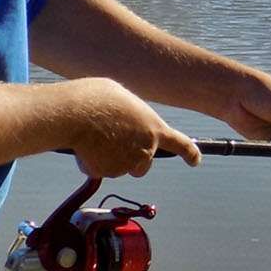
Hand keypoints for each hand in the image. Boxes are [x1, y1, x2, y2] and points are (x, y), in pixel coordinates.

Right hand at [65, 77, 199, 178]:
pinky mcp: (105, 172)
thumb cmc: (98, 99)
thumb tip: (125, 120)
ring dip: (109, 158)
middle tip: (113, 141)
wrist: (76, 113)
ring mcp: (125, 164)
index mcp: (154, 128)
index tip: (195, 160)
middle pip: (143, 165)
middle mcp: (145, 150)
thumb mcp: (124, 97)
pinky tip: (84, 144)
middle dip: (131, 159)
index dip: (189, 153)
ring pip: (118, 167)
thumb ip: (132, 115)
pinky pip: (97, 169)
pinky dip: (90, 160)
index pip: (181, 144)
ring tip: (95, 136)